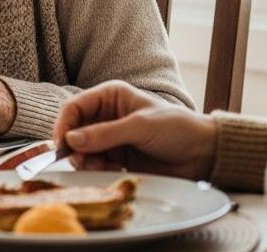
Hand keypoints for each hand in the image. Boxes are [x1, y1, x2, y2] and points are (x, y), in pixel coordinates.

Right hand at [53, 80, 216, 180]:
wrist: (204, 155)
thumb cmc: (177, 129)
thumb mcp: (140, 127)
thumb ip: (105, 134)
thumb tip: (71, 140)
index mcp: (110, 97)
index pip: (74, 107)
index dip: (64, 125)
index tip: (62, 144)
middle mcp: (106, 116)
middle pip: (74, 130)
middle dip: (74, 146)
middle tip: (79, 160)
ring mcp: (110, 138)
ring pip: (82, 149)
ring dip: (85, 160)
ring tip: (99, 166)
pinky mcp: (116, 158)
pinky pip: (95, 164)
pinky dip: (96, 169)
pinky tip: (110, 170)